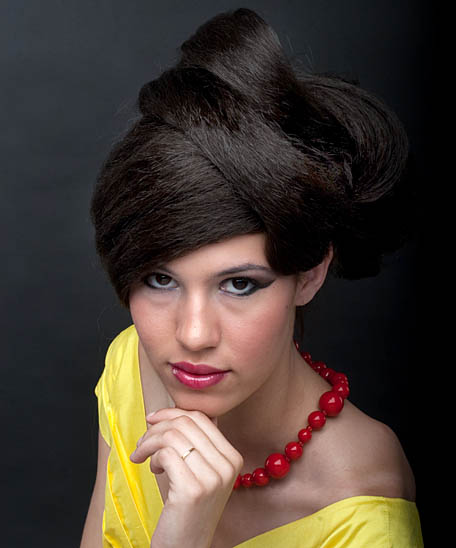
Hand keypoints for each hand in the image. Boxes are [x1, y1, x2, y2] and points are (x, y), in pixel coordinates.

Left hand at [130, 408, 243, 547]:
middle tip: (142, 443)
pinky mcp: (192, 489)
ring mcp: (212, 477)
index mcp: (233, 457)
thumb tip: (181, 413)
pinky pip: (166, 454)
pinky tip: (153, 470)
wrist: (185, 547)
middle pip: (186, 423)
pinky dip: (152, 457)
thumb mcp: (202, 473)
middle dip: (157, 427)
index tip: (153, 420)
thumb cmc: (188, 509)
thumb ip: (200, 444)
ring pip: (173, 435)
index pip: (201, 418)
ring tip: (144, 457)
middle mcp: (228, 465)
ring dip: (150, 442)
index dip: (172, 413)